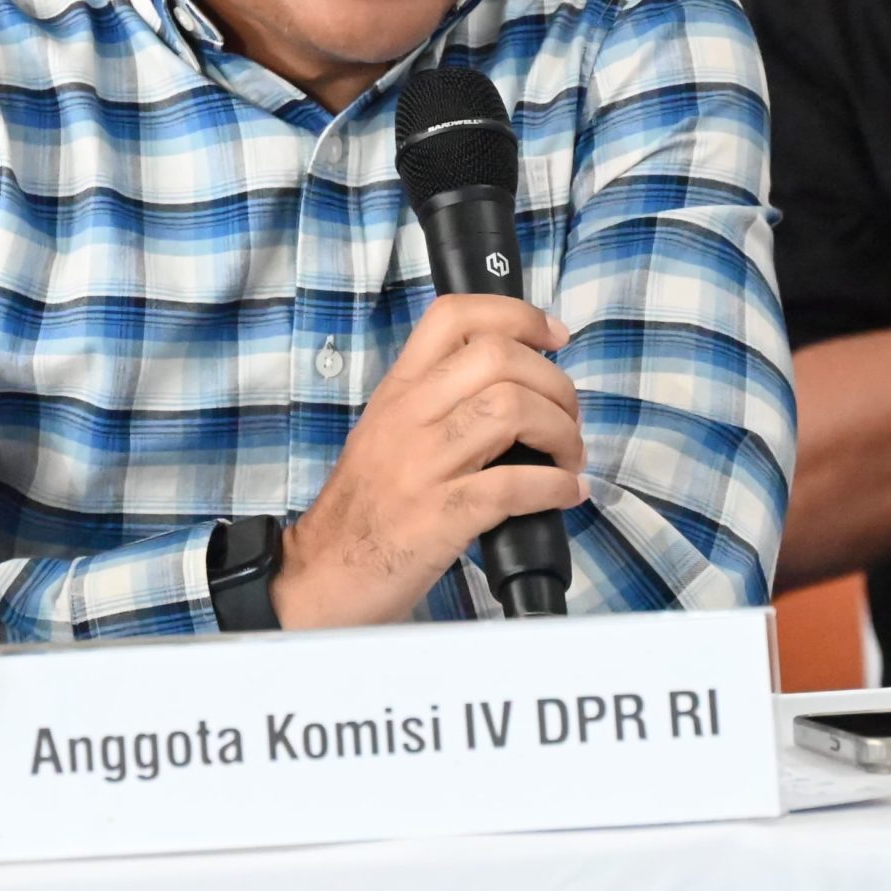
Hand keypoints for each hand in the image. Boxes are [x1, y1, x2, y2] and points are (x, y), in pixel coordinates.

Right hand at [274, 295, 587, 630]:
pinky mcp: (439, 517)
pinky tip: (565, 494)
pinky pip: (513, 485)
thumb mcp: (385, 434)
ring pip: (511, 410)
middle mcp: (408, 418)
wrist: (322, 576)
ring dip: (560, 432)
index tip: (554, 337)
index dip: (518, 315)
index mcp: (398, 391)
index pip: (454, 316)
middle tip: (568, 419)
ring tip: (568, 457)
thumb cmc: (363, 509)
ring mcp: (422, 466)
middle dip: (555, 384)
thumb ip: (437, 402)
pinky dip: (555, 486)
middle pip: (498, 358)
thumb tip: (515, 386)